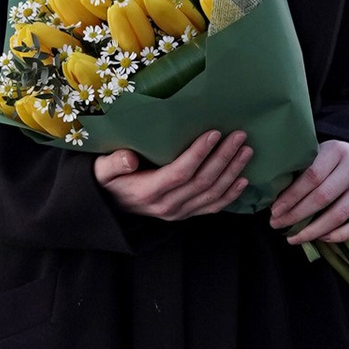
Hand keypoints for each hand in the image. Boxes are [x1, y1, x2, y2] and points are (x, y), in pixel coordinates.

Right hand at [94, 127, 252, 221]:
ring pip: (212, 194)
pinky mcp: (186, 215)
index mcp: (147, 191)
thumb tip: (129, 158)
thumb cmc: (108, 181)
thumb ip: (113, 164)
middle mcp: (166, 206)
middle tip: (239, 136)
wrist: (110, 205)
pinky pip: (213, 207)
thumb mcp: (101, 170)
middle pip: (202, 182)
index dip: (198, 154)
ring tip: (246, 151)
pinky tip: (243, 179)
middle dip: (224, 158)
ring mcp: (178, 213)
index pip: (180, 172)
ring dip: (232, 172)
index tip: (213, 133)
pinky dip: (230, 194)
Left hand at [267, 139, 348, 247]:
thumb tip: (274, 199)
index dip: (291, 197)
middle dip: (296, 215)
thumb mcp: (320, 156)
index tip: (274, 211)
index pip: (310, 177)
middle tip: (277, 225)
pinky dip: (338, 236)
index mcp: (337, 150)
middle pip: (322, 197)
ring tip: (294, 238)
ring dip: (313, 231)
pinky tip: (321, 239)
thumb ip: (302, 170)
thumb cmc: (336, 163)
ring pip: (339, 215)